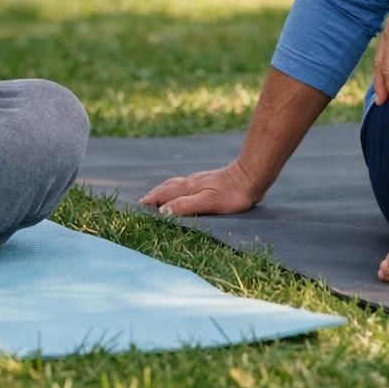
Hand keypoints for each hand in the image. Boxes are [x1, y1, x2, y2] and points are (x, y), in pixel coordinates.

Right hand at [139, 160, 262, 216]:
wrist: (251, 176)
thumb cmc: (232, 193)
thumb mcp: (207, 202)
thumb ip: (185, 206)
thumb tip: (162, 212)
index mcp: (186, 188)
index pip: (161, 196)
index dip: (149, 203)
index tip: (137, 210)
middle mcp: (189, 183)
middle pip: (165, 188)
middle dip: (152, 196)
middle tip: (141, 205)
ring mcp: (198, 181)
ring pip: (174, 185)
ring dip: (162, 191)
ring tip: (155, 198)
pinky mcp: (207, 181)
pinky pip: (184, 185)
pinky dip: (175, 189)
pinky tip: (181, 192)